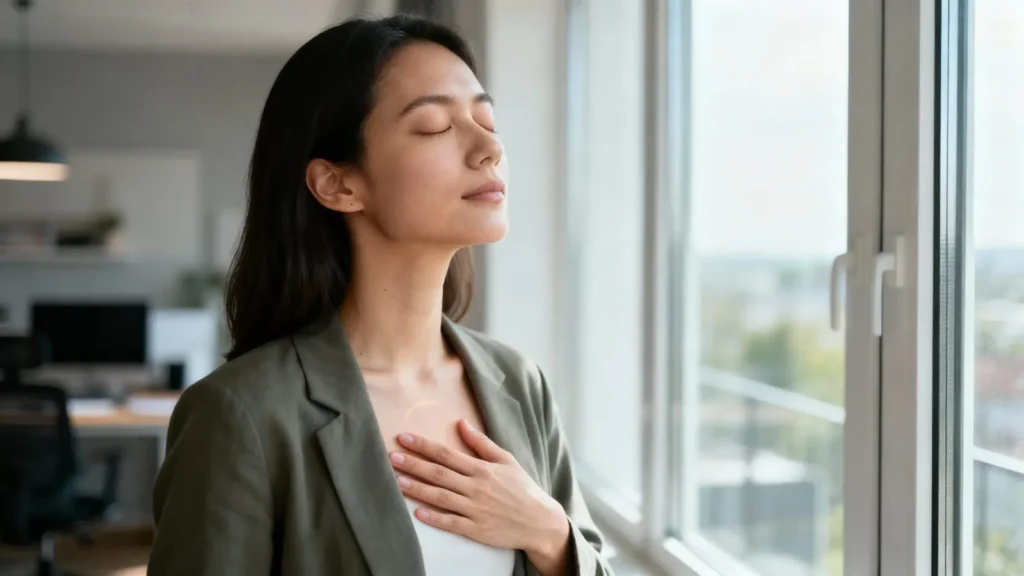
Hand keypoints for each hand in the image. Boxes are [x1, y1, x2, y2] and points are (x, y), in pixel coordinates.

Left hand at [389, 420, 571, 574]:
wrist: (540, 521)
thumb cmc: (523, 488)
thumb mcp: (507, 460)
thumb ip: (481, 443)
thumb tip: (461, 423)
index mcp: (483, 469)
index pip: (447, 454)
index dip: (424, 445)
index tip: (404, 438)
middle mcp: (477, 488)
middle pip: (439, 474)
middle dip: (414, 464)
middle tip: (392, 457)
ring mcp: (476, 510)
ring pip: (441, 497)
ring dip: (418, 489)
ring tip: (397, 481)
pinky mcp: (476, 530)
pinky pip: (451, 523)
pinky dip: (434, 518)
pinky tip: (417, 512)